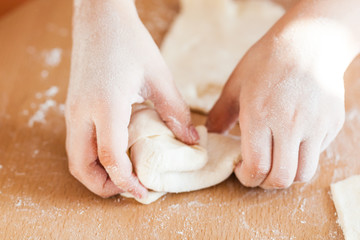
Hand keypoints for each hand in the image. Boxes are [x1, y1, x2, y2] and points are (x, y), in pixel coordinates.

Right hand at [66, 0, 198, 197]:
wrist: (100, 17)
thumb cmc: (129, 42)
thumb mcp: (158, 76)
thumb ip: (175, 112)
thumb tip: (191, 140)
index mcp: (105, 106)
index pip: (110, 158)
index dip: (128, 182)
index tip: (145, 193)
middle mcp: (82, 113)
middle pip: (81, 166)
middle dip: (103, 186)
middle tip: (130, 189)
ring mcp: (73, 110)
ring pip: (76, 156)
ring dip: (96, 172)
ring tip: (124, 175)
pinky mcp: (74, 106)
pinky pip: (78, 142)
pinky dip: (93, 156)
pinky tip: (117, 150)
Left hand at [207, 0, 358, 188]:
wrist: (308, 42)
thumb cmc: (267, 60)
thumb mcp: (236, 84)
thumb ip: (220, 115)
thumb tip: (210, 136)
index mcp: (261, 115)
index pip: (257, 167)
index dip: (246, 177)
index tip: (240, 169)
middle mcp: (291, 125)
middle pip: (281, 178)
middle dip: (264, 182)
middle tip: (256, 170)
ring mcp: (316, 126)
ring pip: (303, 173)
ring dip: (286, 174)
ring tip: (275, 159)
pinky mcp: (331, 124)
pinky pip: (317, 155)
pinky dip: (302, 157)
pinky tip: (291, 140)